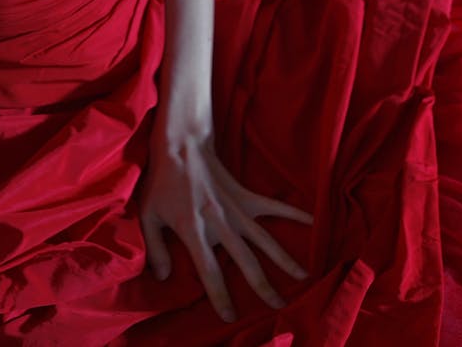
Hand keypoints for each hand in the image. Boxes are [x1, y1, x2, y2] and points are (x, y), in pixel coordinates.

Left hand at [140, 133, 312, 322]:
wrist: (182, 145)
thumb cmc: (163, 181)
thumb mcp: (148, 214)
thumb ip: (154, 248)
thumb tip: (162, 277)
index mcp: (193, 229)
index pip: (209, 271)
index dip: (219, 295)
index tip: (230, 316)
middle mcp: (219, 222)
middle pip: (246, 260)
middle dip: (263, 287)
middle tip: (278, 308)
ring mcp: (236, 208)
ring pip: (265, 239)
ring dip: (284, 260)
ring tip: (304, 278)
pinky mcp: (245, 195)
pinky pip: (273, 206)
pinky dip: (294, 212)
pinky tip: (313, 221)